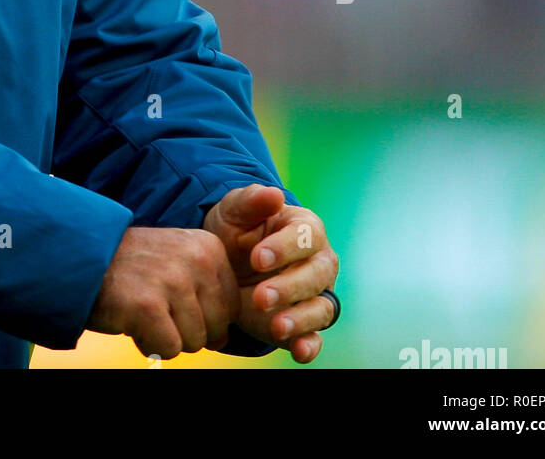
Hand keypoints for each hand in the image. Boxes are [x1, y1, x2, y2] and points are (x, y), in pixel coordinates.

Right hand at [86, 225, 240, 360]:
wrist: (81, 258)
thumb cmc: (133, 268)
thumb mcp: (180, 260)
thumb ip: (209, 289)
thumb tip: (224, 338)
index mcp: (209, 246)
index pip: (232, 308)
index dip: (203, 314)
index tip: (172, 294)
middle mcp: (196, 259)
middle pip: (217, 328)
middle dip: (186, 328)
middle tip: (156, 303)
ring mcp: (173, 281)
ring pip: (194, 342)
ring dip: (166, 334)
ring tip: (142, 306)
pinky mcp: (148, 306)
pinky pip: (169, 349)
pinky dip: (148, 343)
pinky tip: (132, 317)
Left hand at [202, 183, 338, 363]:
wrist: (224, 261)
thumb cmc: (235, 229)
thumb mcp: (234, 210)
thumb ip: (252, 201)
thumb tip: (275, 194)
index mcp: (304, 229)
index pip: (305, 237)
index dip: (284, 248)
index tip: (257, 258)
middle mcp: (318, 262)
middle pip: (316, 275)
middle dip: (289, 287)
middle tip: (260, 296)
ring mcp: (314, 294)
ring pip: (320, 308)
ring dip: (300, 319)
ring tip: (276, 327)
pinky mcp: (304, 323)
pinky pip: (315, 337)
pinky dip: (309, 345)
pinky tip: (297, 351)